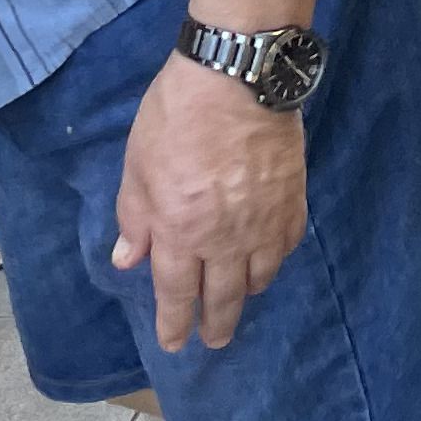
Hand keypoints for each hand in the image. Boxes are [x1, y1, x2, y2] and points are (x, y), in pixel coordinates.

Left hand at [108, 52, 309, 350]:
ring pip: (259, 276)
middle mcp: (223, 238)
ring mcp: (263, 222)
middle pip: (222, 296)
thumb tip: (128, 260)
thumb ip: (135, 217)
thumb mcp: (137, 164)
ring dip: (246, 293)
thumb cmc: (176, 115)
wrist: (238, 76)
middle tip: (214, 342)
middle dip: (215, 325)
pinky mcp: (292, 200)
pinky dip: (276, 259)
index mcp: (179, 231)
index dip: (175, 323)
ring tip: (240, 298)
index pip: (176, 293)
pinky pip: (286, 245)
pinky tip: (269, 258)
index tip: (175, 344)